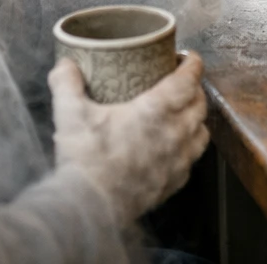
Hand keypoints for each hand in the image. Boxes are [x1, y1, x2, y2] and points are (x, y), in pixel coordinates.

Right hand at [49, 52, 208, 227]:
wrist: (87, 210)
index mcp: (156, 110)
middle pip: (200, 103)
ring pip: (202, 132)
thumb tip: (64, 64)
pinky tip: (175, 147)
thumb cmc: (84, 161)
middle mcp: (175, 133)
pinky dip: (189, 149)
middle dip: (195, 88)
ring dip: (196, 119)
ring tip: (183, 113)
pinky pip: (192, 160)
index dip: (192, 64)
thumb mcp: (71, 114)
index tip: (188, 57)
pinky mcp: (173, 183)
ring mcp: (177, 160)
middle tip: (181, 82)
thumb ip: (67, 84)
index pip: (189, 79)